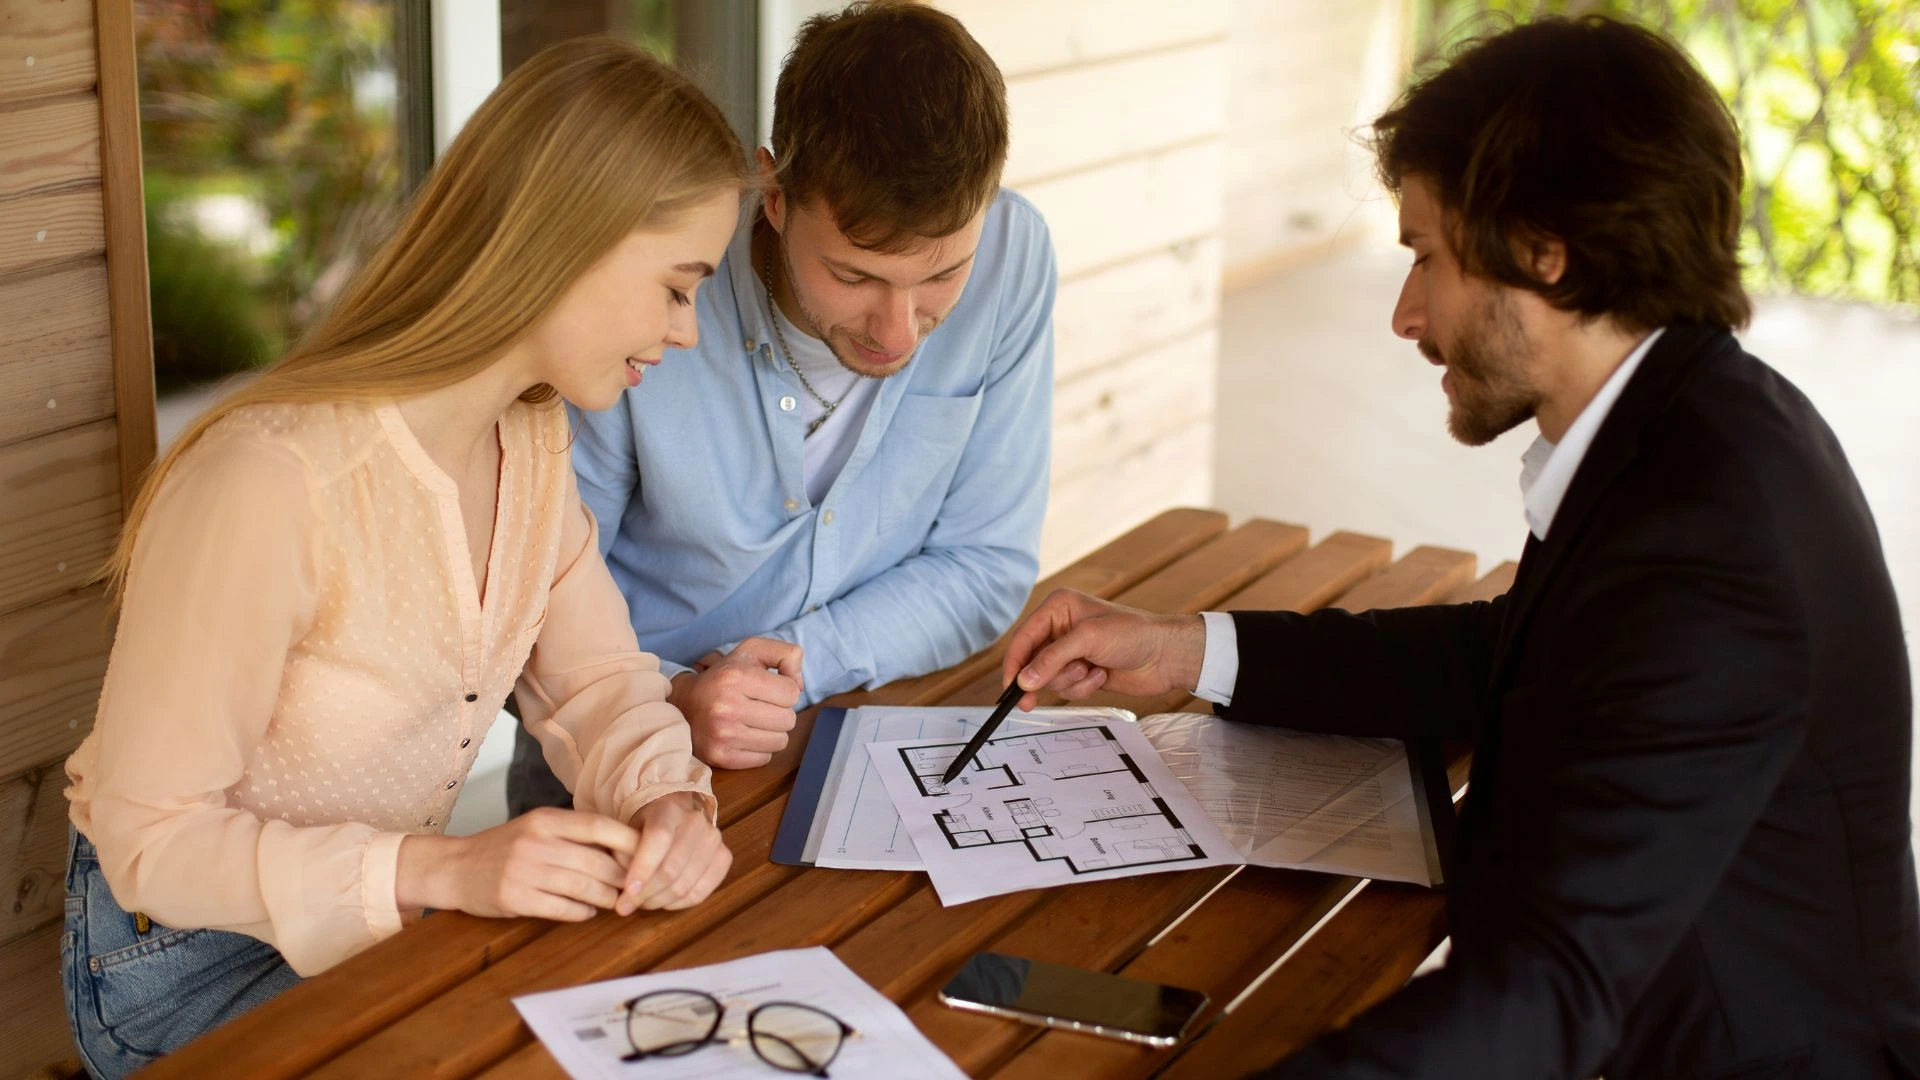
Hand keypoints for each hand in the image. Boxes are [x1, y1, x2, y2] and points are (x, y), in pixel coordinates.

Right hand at [395, 807, 638, 921]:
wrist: (454, 868)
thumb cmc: (504, 847)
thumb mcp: (537, 826)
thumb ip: (574, 832)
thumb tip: (625, 847)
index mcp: (546, 819)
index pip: (600, 826)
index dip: (630, 842)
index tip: (646, 855)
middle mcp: (537, 842)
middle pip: (597, 862)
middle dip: (623, 878)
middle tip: (636, 887)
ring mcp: (525, 871)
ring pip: (584, 888)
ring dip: (606, 898)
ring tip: (615, 901)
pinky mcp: (515, 899)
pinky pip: (562, 909)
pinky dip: (581, 912)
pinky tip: (587, 911)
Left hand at [616, 791, 730, 913]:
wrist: (674, 818)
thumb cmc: (643, 828)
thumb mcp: (626, 831)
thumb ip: (621, 854)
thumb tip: (621, 886)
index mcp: (668, 808)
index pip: (658, 838)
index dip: (642, 868)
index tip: (626, 892)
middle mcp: (695, 821)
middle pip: (671, 868)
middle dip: (645, 894)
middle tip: (626, 905)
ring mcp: (713, 839)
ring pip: (685, 885)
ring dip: (659, 902)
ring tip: (642, 903)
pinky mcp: (724, 857)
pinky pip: (701, 893)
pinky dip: (678, 904)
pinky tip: (663, 902)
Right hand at [671, 637, 804, 769]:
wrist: (683, 704)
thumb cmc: (725, 677)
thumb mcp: (752, 652)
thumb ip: (786, 654)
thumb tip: (800, 685)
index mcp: (736, 676)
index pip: (791, 692)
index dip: (785, 691)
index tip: (767, 690)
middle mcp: (727, 706)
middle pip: (788, 719)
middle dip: (779, 713)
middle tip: (759, 707)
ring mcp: (722, 734)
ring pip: (780, 742)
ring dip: (771, 732)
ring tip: (752, 721)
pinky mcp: (720, 756)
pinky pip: (764, 759)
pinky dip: (759, 749)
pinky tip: (743, 736)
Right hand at [1001, 589, 1206, 709]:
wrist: (1166, 656)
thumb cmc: (1133, 634)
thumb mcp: (1088, 639)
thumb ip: (1052, 659)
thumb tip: (1024, 679)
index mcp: (1058, 608)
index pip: (1023, 638)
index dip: (1014, 663)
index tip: (1010, 687)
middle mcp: (1061, 628)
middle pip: (1032, 661)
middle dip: (1046, 676)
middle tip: (1034, 698)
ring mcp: (1072, 651)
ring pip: (1049, 679)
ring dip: (1070, 681)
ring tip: (1091, 670)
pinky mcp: (1082, 671)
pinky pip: (1067, 688)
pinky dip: (1082, 687)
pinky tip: (1102, 675)